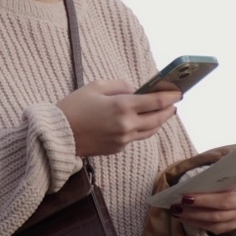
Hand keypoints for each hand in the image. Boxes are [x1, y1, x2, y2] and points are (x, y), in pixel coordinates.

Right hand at [57, 79, 179, 156]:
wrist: (57, 136)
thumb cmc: (73, 107)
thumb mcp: (96, 87)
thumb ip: (120, 86)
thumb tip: (135, 90)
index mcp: (122, 107)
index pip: (156, 101)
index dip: (171, 96)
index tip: (179, 92)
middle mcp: (127, 125)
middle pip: (158, 118)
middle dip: (169, 109)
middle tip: (174, 102)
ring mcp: (123, 139)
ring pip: (150, 131)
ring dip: (159, 121)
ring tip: (164, 112)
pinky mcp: (117, 149)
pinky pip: (136, 137)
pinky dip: (143, 128)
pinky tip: (143, 121)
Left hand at [169, 167, 235, 234]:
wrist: (221, 197)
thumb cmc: (216, 181)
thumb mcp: (218, 172)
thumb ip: (214, 170)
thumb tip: (194, 178)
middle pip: (226, 201)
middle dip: (202, 201)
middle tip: (183, 199)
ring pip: (216, 217)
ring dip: (193, 214)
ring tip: (176, 210)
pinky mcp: (231, 226)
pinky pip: (212, 227)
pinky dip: (195, 222)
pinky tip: (181, 217)